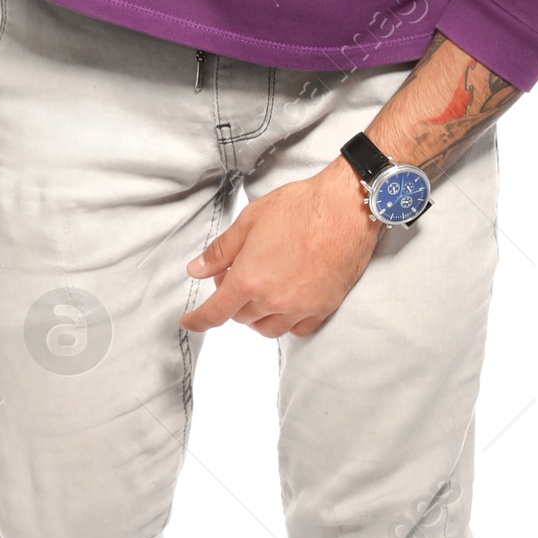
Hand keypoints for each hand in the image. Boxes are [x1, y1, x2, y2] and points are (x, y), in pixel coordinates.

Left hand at [182, 161, 379, 339]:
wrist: (347, 208)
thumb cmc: (301, 208)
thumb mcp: (250, 220)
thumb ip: (221, 251)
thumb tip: (196, 269)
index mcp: (249, 279)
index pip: (215, 312)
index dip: (198, 320)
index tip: (190, 322)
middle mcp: (273, 300)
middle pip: (241, 318)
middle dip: (233, 301)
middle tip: (238, 275)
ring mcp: (300, 307)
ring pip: (268, 328)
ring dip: (258, 314)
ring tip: (261, 291)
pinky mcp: (323, 306)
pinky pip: (298, 329)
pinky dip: (286, 321)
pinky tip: (287, 302)